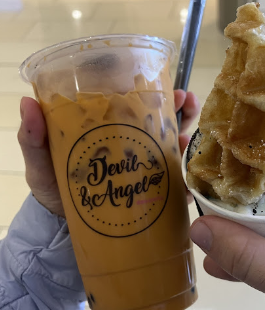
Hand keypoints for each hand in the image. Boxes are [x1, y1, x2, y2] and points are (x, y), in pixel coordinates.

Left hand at [17, 89, 199, 216]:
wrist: (61, 224)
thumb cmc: (52, 187)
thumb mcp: (41, 160)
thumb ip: (34, 136)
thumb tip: (28, 103)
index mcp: (110, 131)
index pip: (135, 106)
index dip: (153, 93)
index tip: (166, 85)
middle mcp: (131, 147)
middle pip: (161, 123)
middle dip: (179, 109)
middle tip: (187, 100)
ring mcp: (142, 170)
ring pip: (172, 150)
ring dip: (186, 138)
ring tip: (190, 135)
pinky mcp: (149, 195)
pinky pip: (171, 187)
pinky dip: (184, 185)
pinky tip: (190, 185)